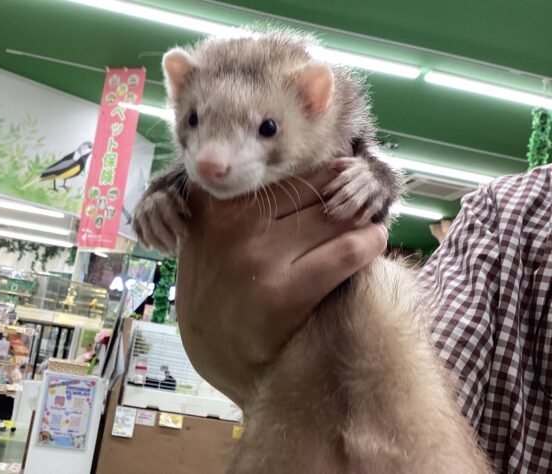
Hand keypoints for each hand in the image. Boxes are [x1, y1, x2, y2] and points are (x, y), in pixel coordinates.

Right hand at [175, 165, 387, 406]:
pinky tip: (372, 243)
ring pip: (334, 216)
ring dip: (360, 217)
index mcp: (212, 200)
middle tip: (362, 196)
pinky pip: (346, 252)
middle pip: (313, 188)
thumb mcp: (211, 233)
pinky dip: (368, 243)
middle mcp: (232, 222)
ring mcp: (257, 257)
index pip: (284, 168)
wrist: (215, 351)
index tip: (341, 169)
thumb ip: (241, 199)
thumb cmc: (221, 284)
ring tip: (369, 221)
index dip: (320, 169)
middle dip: (344, 190)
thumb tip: (306, 164)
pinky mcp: (283, 293)